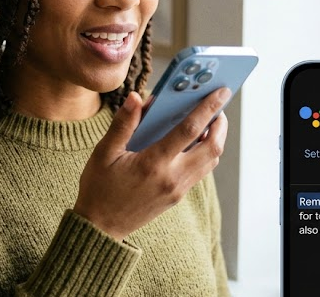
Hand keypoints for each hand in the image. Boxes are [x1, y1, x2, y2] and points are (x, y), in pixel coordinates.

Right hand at [72, 87, 230, 241]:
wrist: (100, 227)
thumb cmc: (99, 188)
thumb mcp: (104, 153)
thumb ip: (123, 124)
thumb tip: (135, 97)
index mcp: (153, 164)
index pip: (189, 131)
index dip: (208, 108)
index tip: (221, 92)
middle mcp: (172, 178)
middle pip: (212, 148)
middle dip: (220, 125)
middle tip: (218, 108)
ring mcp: (177, 190)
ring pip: (210, 161)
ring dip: (215, 140)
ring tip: (209, 122)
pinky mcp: (177, 197)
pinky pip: (200, 172)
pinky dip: (205, 153)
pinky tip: (194, 143)